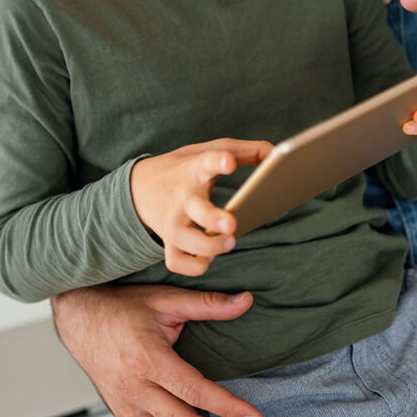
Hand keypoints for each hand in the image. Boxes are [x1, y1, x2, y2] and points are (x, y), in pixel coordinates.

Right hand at [51, 284, 264, 416]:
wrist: (79, 319)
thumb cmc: (120, 309)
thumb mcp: (165, 300)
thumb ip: (207, 304)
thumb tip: (244, 301)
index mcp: (148, 359)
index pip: (194, 391)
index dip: (228, 408)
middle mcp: (136, 388)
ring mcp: (127, 406)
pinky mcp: (121, 415)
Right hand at [131, 139, 273, 276]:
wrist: (139, 187)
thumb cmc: (184, 168)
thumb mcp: (208, 151)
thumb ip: (245, 151)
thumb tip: (277, 154)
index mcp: (194, 170)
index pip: (205, 162)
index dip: (217, 162)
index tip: (228, 162)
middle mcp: (182, 197)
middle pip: (196, 209)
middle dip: (213, 219)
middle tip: (232, 224)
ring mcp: (173, 222)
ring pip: (186, 241)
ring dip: (209, 247)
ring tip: (229, 241)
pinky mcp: (168, 241)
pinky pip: (177, 262)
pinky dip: (194, 266)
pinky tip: (209, 258)